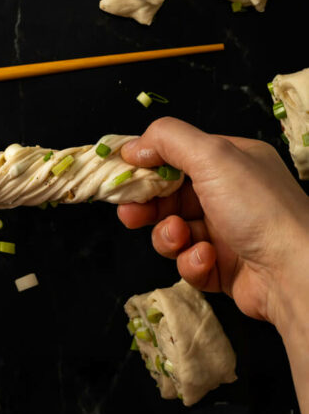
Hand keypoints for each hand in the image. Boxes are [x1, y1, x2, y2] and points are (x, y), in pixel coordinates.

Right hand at [116, 117, 308, 331]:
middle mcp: (231, 194)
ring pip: (174, 231)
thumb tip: (134, 145)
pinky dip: (191, 261)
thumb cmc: (259, 208)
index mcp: (232, 161)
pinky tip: (206, 259)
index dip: (147, 164)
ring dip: (169, 236)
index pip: (179, 155)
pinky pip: (189, 262)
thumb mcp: (212, 156)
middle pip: (170, 195)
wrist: (295, 273)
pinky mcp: (223, 268)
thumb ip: (168, 140)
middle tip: (129, 212)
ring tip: (180, 237)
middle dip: (148, 205)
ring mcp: (227, 232)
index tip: (121, 174)